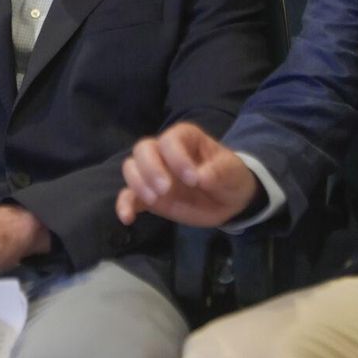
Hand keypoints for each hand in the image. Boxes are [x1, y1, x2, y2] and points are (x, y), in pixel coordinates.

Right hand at [116, 122, 257, 226]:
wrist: (228, 198)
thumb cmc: (229, 176)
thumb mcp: (232, 172)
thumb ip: (219, 172)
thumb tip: (201, 178)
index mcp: (185, 138)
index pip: (170, 140)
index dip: (177, 158)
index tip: (193, 179)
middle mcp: (164, 152)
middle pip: (143, 149)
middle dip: (150, 168)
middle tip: (165, 189)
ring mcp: (154, 173)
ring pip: (131, 168)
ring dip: (138, 183)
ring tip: (154, 200)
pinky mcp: (149, 195)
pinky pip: (129, 196)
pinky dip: (124, 205)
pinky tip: (128, 218)